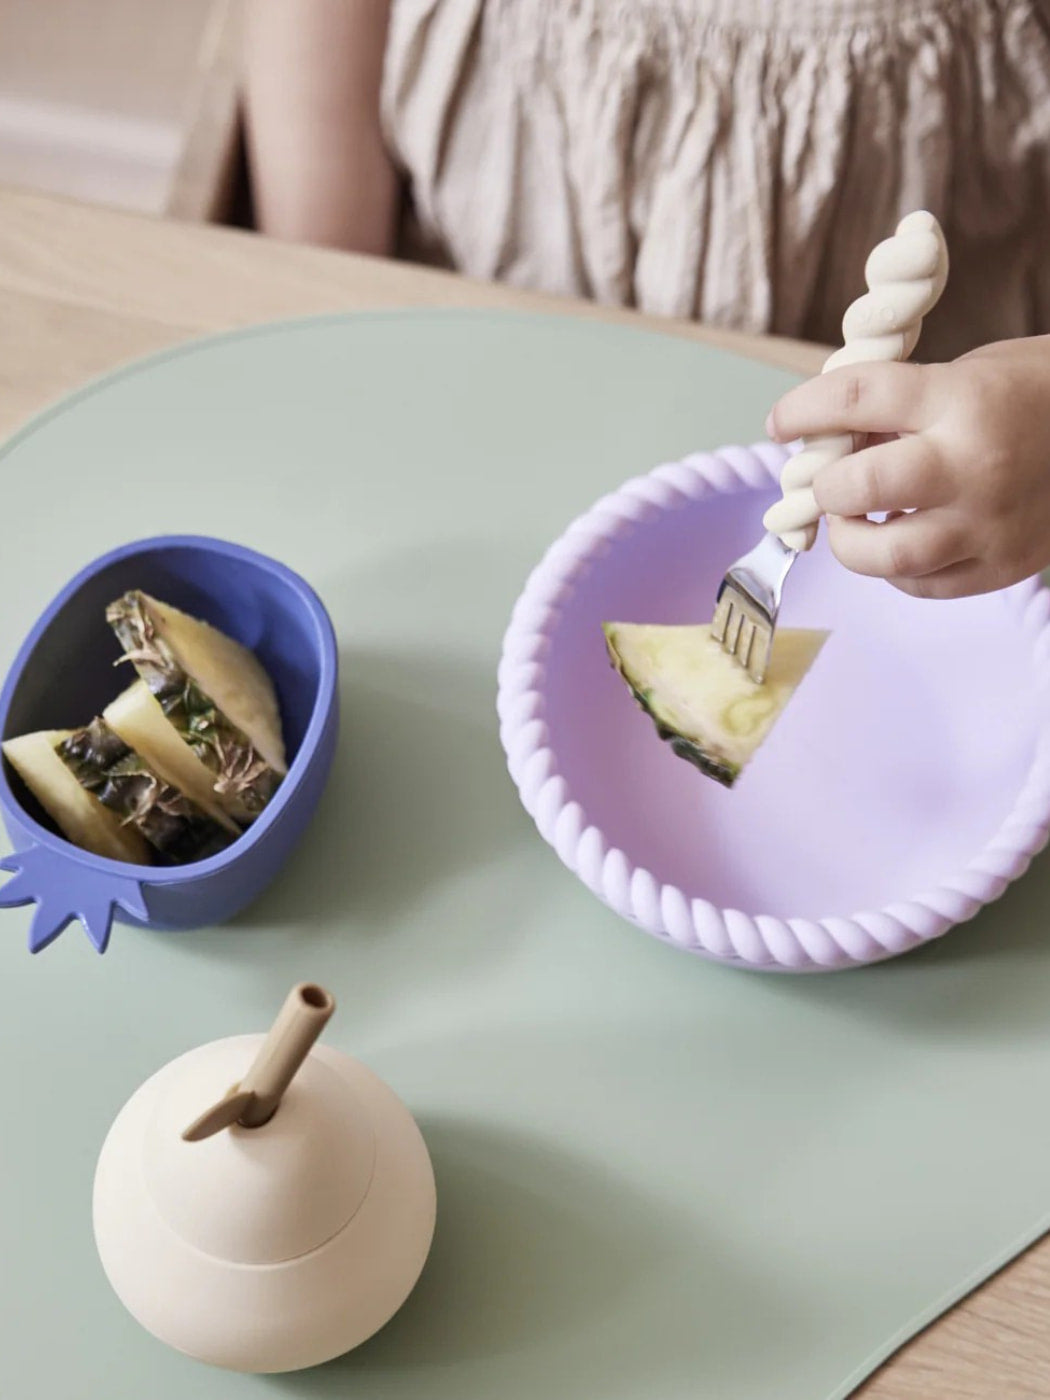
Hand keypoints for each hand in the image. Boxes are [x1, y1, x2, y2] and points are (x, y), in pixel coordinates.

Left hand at [765, 336, 1049, 597]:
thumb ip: (899, 408)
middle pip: (858, 487)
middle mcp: (973, 465)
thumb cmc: (1032, 393)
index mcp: (963, 399)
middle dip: (825, 485)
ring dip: (850, 540)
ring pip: (884, 555)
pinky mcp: (1001, 567)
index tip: (781, 422)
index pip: (856, 398)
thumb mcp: (966, 374)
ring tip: (853, 521)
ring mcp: (988, 524)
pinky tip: (899, 539)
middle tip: (827, 482)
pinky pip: (920, 585)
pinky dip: (893, 568)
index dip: (802, 410)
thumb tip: (828, 443)